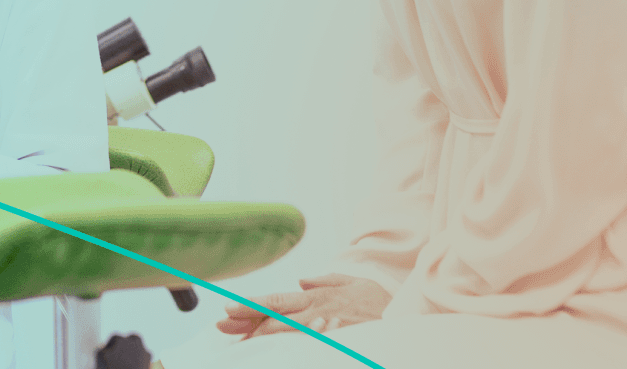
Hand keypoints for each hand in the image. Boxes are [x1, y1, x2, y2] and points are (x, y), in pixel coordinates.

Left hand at [217, 274, 389, 339]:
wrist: (405, 311)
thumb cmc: (378, 300)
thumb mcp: (351, 283)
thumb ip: (324, 281)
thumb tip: (301, 280)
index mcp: (315, 297)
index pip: (275, 300)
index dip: (249, 305)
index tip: (226, 309)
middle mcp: (316, 308)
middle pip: (273, 314)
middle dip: (245, 321)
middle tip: (221, 325)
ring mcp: (325, 323)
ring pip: (286, 329)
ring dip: (261, 334)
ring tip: (239, 340)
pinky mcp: (337, 335)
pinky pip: (309, 340)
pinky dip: (290, 343)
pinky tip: (274, 347)